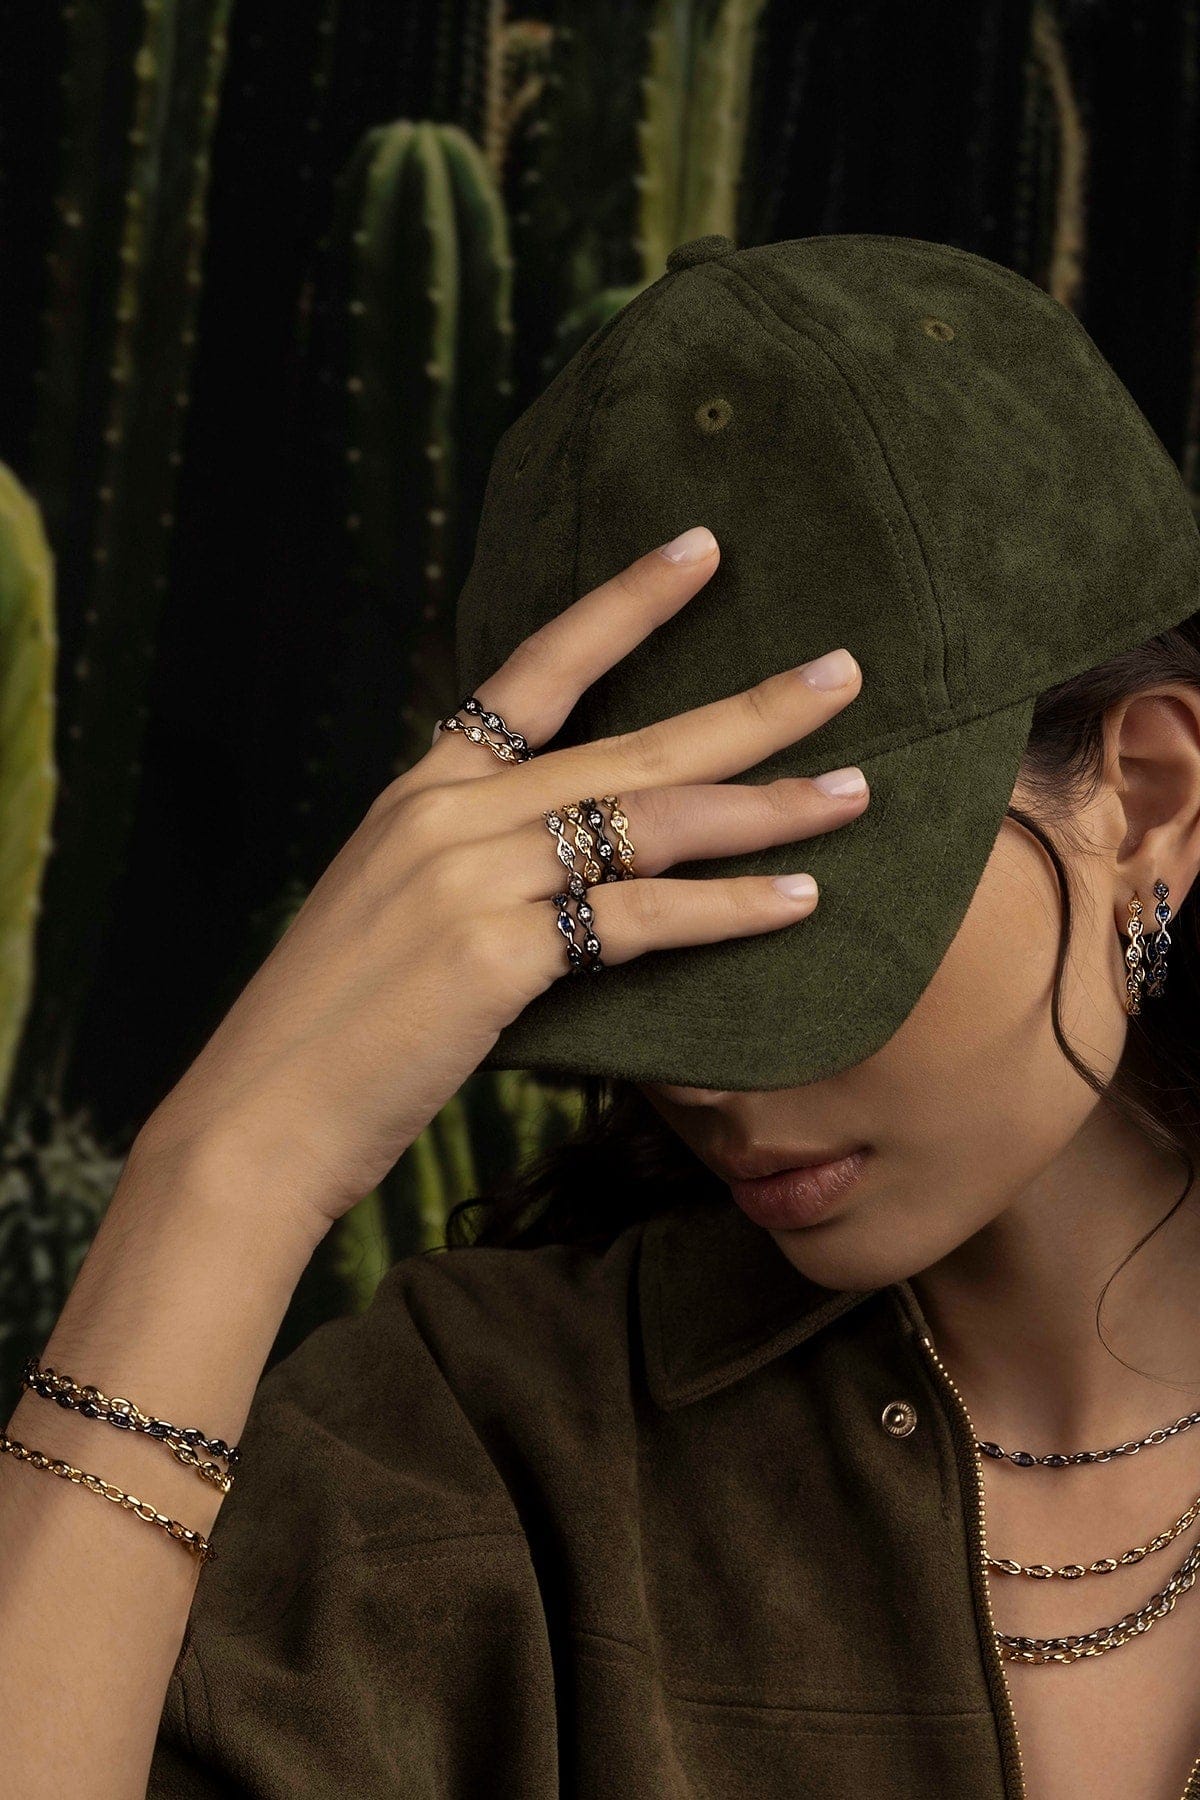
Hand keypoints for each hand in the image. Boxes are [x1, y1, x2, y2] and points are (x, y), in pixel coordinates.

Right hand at [140, 527, 867, 1231]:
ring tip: (853, 791)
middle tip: (844, 674)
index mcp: (422, 791)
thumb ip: (473, 863)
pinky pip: (642, 919)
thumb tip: (568, 861)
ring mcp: (472, 878)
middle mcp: (451, 813)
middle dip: (748, 708)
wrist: (259, 1116)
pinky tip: (798, 900)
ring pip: (651, 823)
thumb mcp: (393, 908)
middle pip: (630, 745)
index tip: (702, 550)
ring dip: (765, 807)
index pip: (535, 670)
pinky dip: (729, 910)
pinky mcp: (497, 954)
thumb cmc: (332, 1027)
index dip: (624, 604)